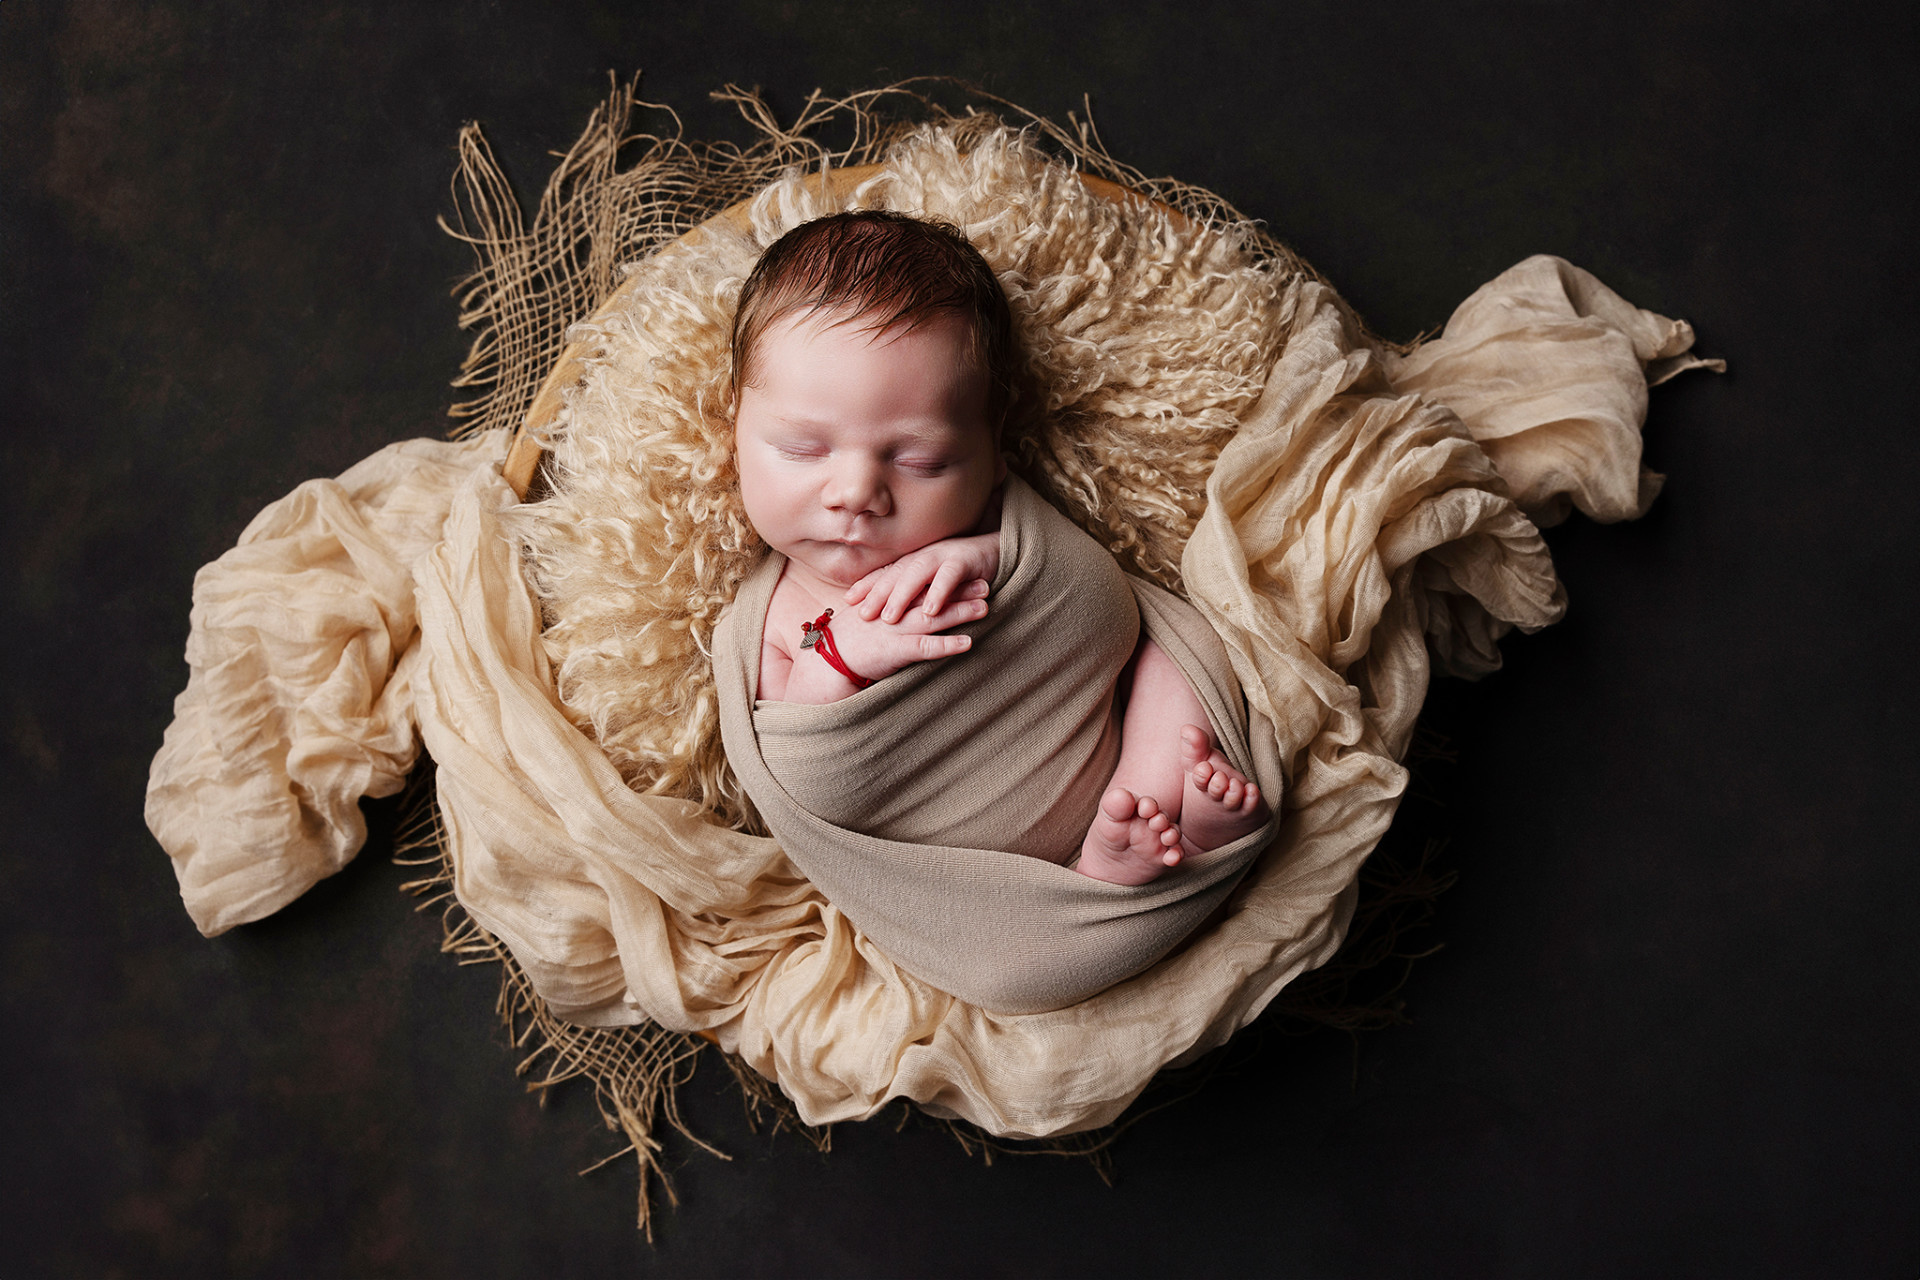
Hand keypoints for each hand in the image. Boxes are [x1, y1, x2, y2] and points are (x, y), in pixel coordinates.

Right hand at [784, 593, 988, 700]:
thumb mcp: (868, 617)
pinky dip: (946, 645)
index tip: (967, 571)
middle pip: (932, 596)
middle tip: (986, 582)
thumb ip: (887, 609)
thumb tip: (903, 605)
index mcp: (889, 602)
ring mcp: (896, 629)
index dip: (944, 578)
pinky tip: (967, 643)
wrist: (827, 659)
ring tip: (985, 607)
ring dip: (960, 612)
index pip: (921, 585)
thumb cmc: (850, 640)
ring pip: (933, 618)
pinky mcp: (896, 651)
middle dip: (960, 589)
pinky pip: (925, 647)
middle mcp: (895, 612)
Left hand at [844, 532, 1000, 623]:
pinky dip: (939, 592)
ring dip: (902, 595)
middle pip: (895, 575)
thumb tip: (891, 608)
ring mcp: (943, 556)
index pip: (886, 573)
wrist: (998, 550)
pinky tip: (930, 610)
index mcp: (916, 560)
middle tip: (862, 615)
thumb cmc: (965, 572)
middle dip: (877, 594)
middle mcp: (925, 556)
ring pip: (917, 574)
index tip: (846, 602)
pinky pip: (949, 577)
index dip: (866, 585)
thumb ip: (917, 590)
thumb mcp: (936, 580)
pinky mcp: (965, 561)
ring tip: (889, 617)